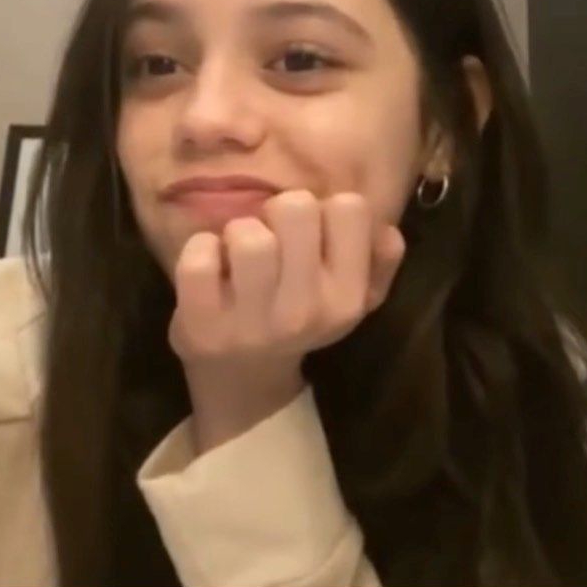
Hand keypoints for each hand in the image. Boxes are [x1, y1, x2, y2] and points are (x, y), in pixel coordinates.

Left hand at [167, 189, 405, 451]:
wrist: (243, 380)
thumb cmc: (297, 321)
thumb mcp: (352, 300)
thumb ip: (378, 262)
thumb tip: (388, 230)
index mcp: (347, 298)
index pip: (350, 207)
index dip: (324, 211)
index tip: (308, 237)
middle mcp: (304, 311)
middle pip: (295, 206)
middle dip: (277, 213)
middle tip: (269, 240)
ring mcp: (250, 321)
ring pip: (248, 233)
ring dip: (237, 232)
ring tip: (237, 256)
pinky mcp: (201, 323)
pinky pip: (198, 256)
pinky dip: (199, 249)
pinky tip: (208, 268)